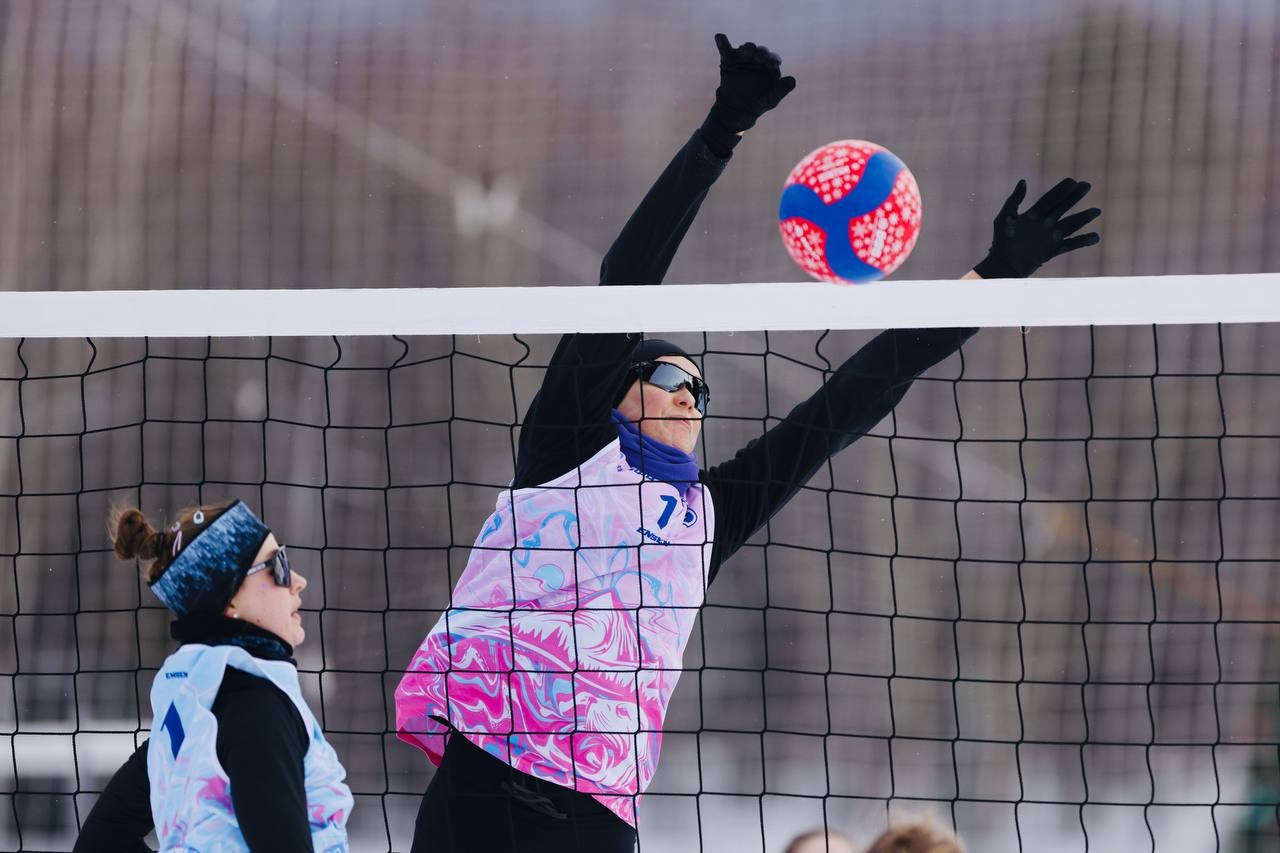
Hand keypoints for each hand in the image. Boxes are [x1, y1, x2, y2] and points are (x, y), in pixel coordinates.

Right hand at [707, 33, 795, 133]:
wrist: (737, 109)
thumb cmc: (758, 102)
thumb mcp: (771, 99)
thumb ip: (782, 90)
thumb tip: (793, 80)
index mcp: (771, 65)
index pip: (773, 58)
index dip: (771, 59)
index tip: (769, 62)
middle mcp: (758, 58)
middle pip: (759, 51)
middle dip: (759, 52)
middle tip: (757, 56)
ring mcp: (743, 57)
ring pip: (745, 49)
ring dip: (745, 49)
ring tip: (744, 53)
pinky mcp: (729, 59)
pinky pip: (726, 50)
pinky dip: (722, 42)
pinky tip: (719, 36)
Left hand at [973, 178, 1100, 278]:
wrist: (1003, 266)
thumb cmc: (1001, 242)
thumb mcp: (1004, 219)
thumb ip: (1013, 201)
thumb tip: (1023, 181)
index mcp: (1033, 214)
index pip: (1050, 199)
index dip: (1061, 190)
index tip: (1073, 181)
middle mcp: (1044, 223)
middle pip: (1063, 207)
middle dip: (1074, 197)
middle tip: (1086, 185)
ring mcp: (1050, 237)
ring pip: (1071, 224)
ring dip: (1083, 218)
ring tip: (1096, 211)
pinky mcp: (1053, 250)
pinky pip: (1071, 244)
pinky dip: (1083, 241)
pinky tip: (1095, 237)